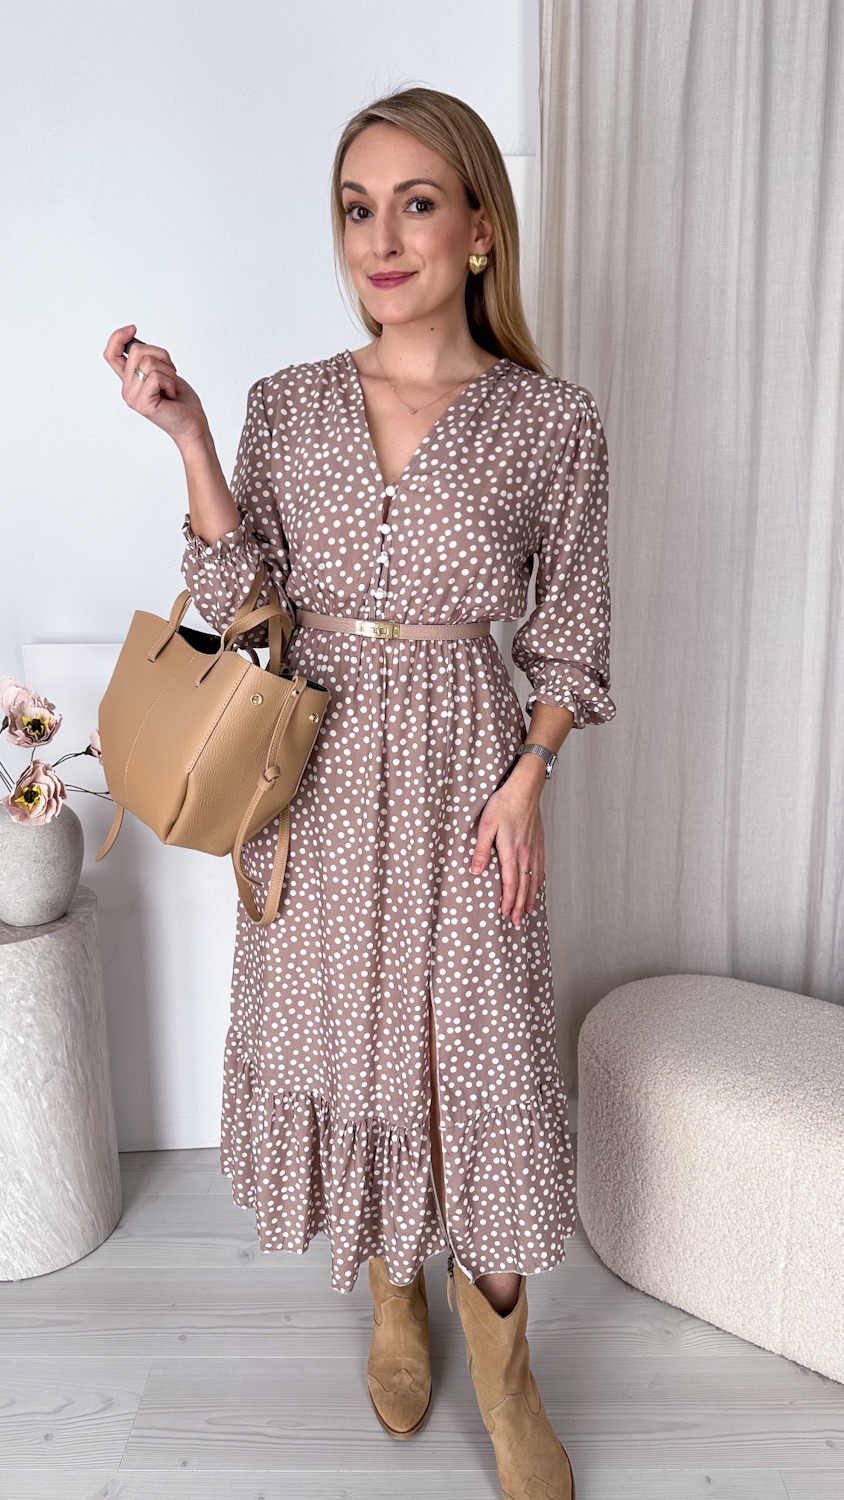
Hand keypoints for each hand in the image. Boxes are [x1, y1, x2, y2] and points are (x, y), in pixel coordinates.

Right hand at [102, 323, 209, 448]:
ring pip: (149, 362)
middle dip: (162, 357)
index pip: (111, 355)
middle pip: (137, 351)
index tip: (132, 328)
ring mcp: (133, 397)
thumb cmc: (182, 400)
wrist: (193, 425)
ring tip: (172, 388)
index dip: (117, 337)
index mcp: (130, 381)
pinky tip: (172, 395)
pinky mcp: (143, 403)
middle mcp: (127, 389)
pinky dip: (171, 382)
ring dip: (169, 372)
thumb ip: (149, 360)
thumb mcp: (164, 372)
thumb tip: (137, 342)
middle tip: (171, 376)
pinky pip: (156, 376)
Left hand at [470, 775, 544, 926]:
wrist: (525, 789)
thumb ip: (481, 849)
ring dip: (530, 897)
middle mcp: (525, 854)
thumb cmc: (503, 804)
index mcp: (511, 852)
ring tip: (527, 910)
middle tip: (516, 921)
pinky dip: (539, 882)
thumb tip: (476, 871)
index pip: (511, 883)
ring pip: (534, 879)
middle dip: (519, 905)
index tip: (505, 914)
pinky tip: (538, 887)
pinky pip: (541, 868)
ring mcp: (534, 849)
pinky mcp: (539, 843)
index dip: (508, 901)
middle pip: (524, 886)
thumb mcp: (485, 825)